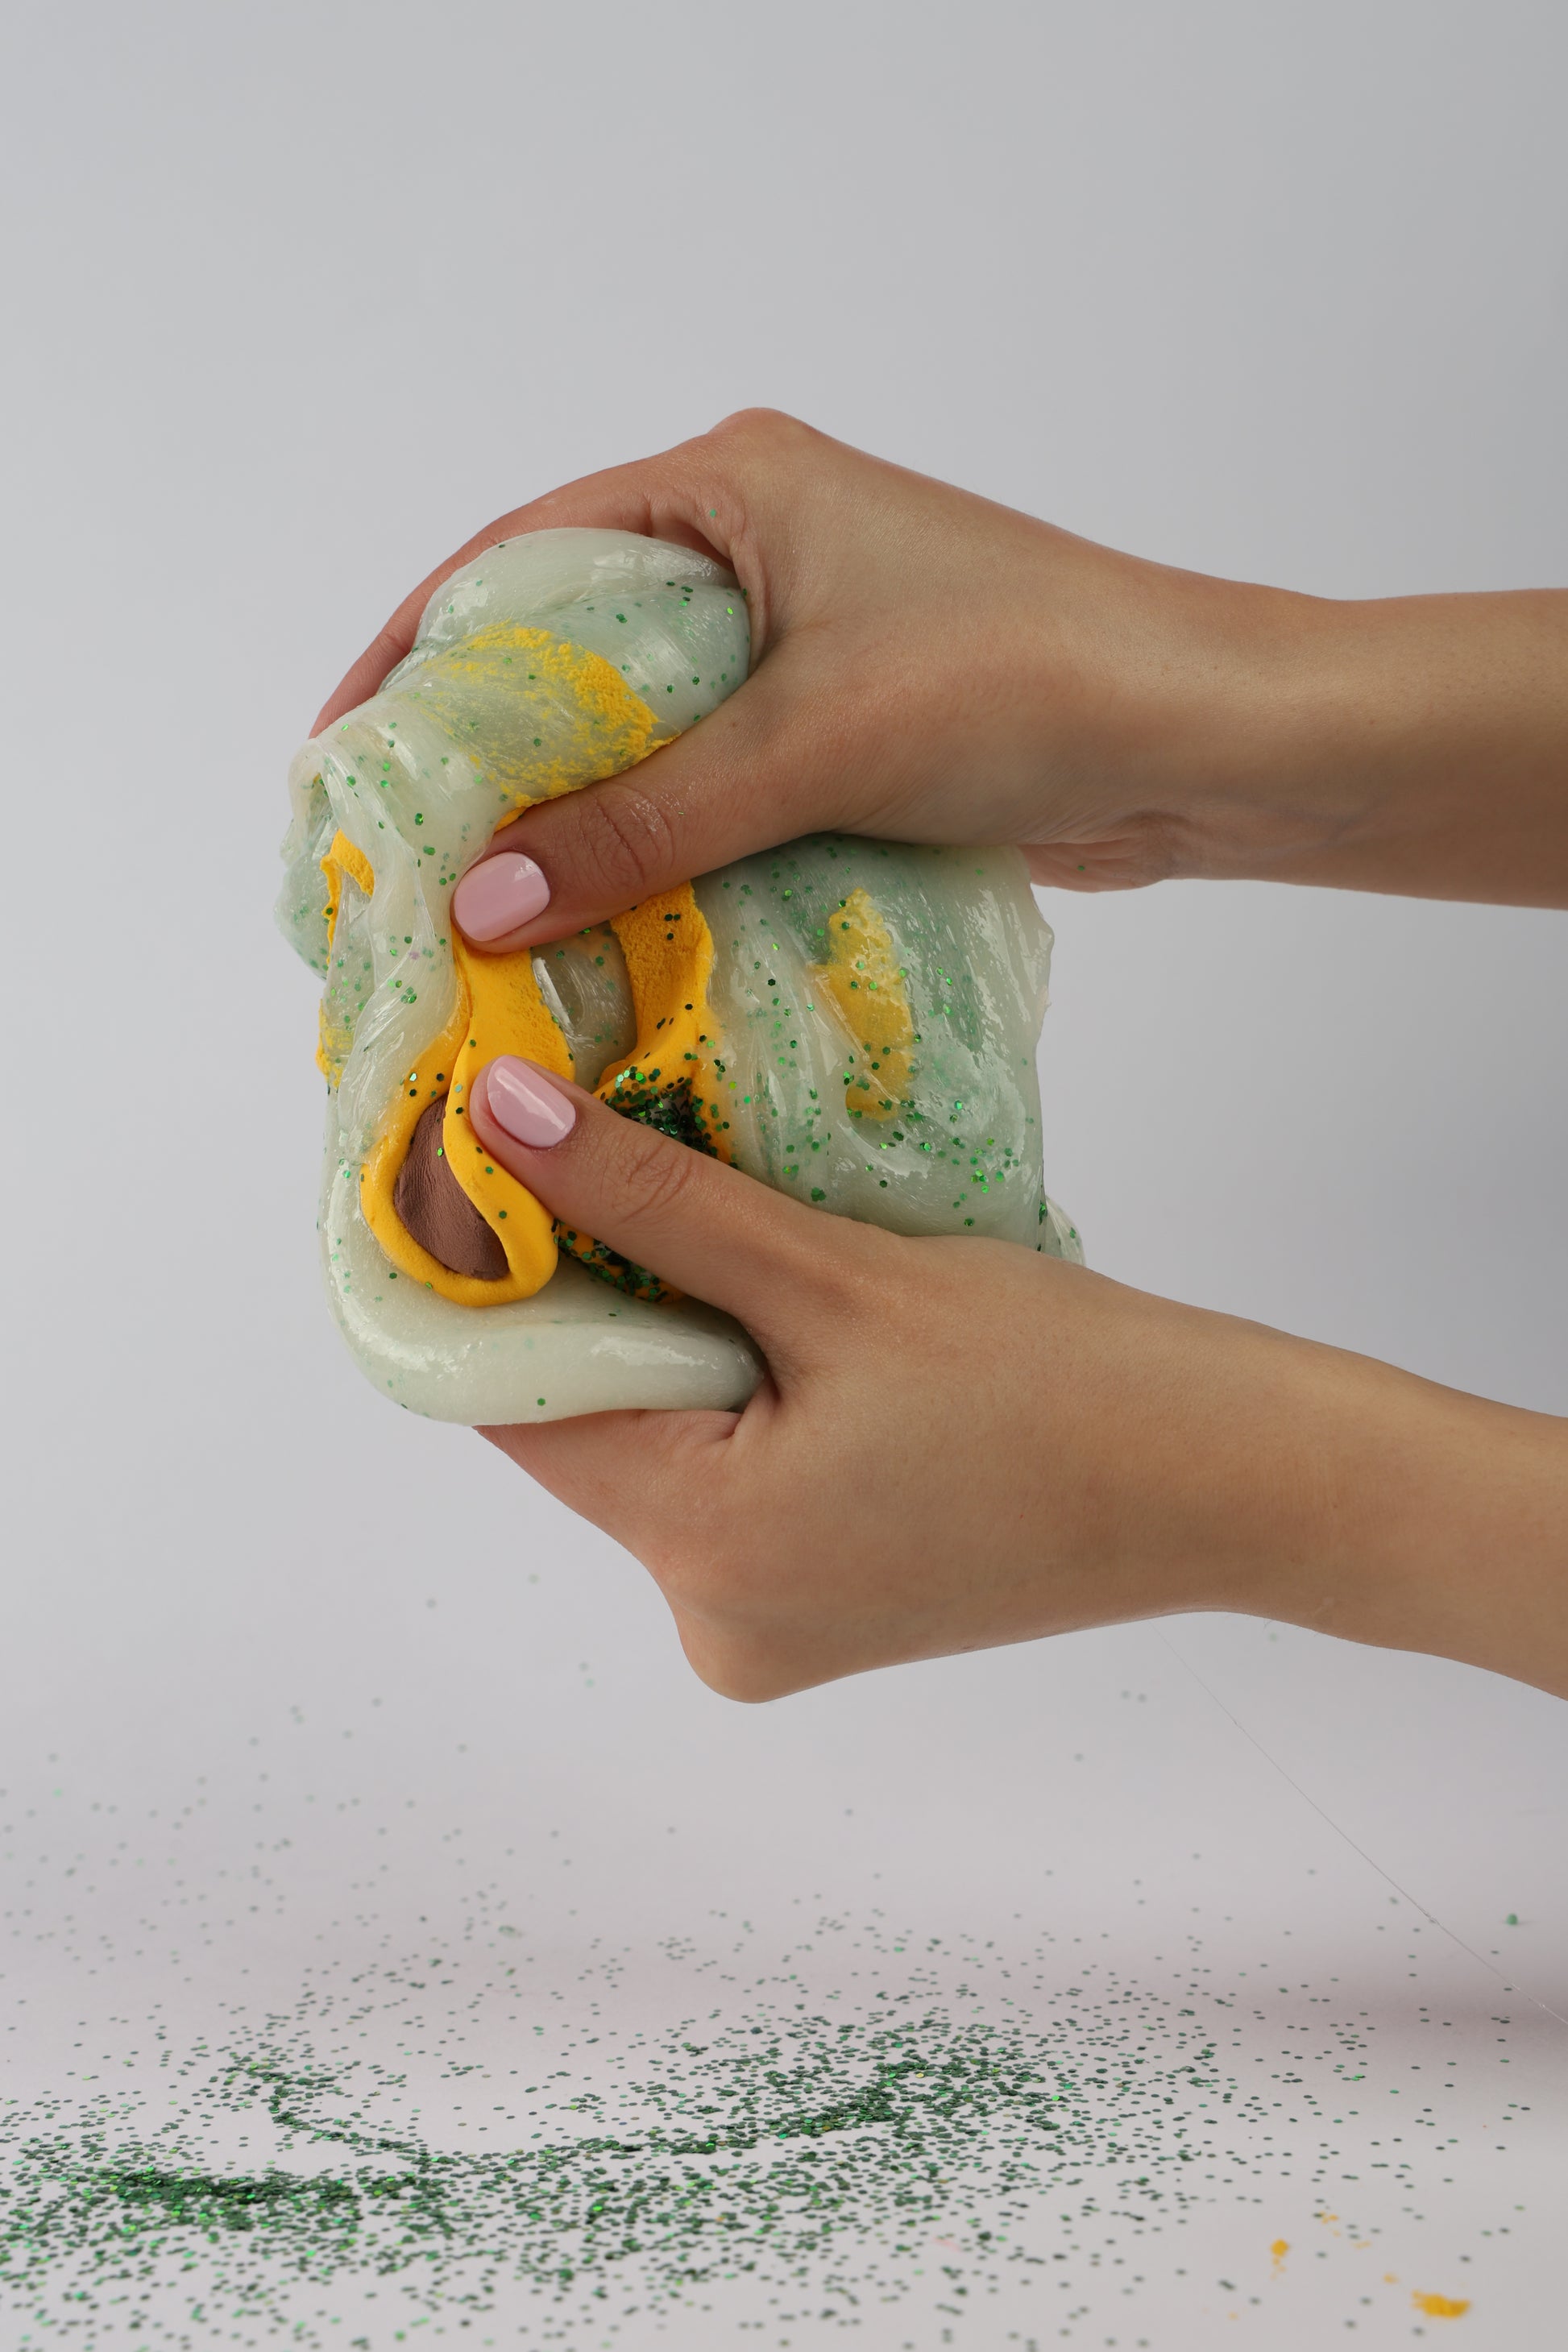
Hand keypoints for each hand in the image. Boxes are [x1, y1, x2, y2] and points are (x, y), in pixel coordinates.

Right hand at [316, 412, 1567, 942]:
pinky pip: (713, 787)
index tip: (341, 759)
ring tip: (480, 914)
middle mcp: (755, 549)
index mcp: (729, 486)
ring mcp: (801, 641)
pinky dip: (660, 850)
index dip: (415, 655)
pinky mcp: (841, 729)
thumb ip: (644, 819)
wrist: (1211, 742)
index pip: (521, 558)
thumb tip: (478, 902)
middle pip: (571, 651)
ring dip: (575, 817)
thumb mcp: (812, 743)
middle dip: (486, 755)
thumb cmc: (1030, 684)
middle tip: (401, 860)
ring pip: (643, 732)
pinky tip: (603, 929)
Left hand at [467, 1056, 1567, 1701]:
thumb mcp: (839, 1275)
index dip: (475, 1265)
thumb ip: (656, 1200)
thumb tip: (496, 1120)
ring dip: (657, 1322)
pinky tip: (763, 1288)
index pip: (512, 1397)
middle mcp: (715, 1618)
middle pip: (584, 1423)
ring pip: (657, 1444)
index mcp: (707, 1553)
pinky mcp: (824, 1603)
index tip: (468, 1141)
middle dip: (574, 1281)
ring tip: (673, 1189)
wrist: (1233, 1482)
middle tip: (571, 1131)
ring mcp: (771, 1624)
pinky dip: (727, 1381)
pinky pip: (726, 1476)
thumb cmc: (1067, 1382)